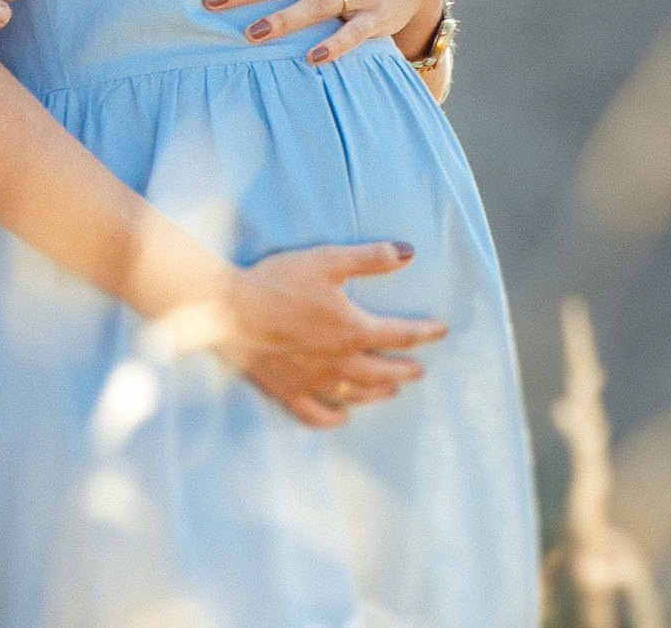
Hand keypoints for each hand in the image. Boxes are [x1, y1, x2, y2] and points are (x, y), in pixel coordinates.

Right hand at [207, 242, 447, 427]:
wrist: (229, 309)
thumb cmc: (279, 281)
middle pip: (384, 372)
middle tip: (419, 370)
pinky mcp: (288, 391)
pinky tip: (344, 416)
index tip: (440, 331)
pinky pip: (317, 414)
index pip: (401, 335)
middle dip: (406, 370)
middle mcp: (339, 363)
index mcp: (353, 331)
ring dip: (379, 392)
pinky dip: (335, 417)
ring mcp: (314, 381)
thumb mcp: (328, 260)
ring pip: (357, 394)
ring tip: (392, 390)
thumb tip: (409, 252)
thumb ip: (371, 258)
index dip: (425, 333)